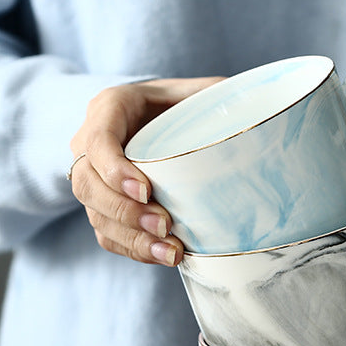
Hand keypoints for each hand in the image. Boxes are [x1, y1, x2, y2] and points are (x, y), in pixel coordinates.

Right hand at [69, 76, 222, 264]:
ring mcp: (95, 177)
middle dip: (125, 211)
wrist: (179, 125)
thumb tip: (256, 112)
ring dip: (132, 237)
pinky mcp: (104, 206)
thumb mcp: (207, 90)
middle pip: (88, 184)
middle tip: (165, 225)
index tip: (146, 191)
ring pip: (96, 214)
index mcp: (112, 107)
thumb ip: (222, 95)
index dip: (115, 169)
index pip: (98, 140)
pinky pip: (108, 234)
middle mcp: (92, 142)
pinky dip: (135, 249)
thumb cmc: (193, 103)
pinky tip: (164, 256)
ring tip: (171, 251)